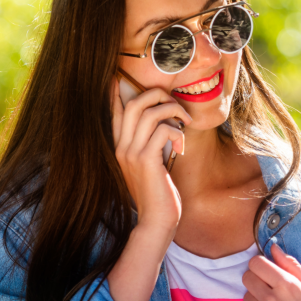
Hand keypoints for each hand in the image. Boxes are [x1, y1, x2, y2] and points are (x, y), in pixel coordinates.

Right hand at [111, 76, 191, 232]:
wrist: (156, 221)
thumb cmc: (158, 191)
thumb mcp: (149, 165)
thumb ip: (150, 144)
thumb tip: (163, 124)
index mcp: (121, 147)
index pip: (116, 113)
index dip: (116, 93)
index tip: (116, 78)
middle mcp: (122, 147)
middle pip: (133, 105)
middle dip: (157, 95)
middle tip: (174, 103)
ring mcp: (131, 154)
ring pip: (150, 113)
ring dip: (173, 111)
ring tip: (184, 123)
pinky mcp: (146, 161)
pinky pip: (162, 130)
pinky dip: (176, 132)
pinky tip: (181, 146)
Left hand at [242, 244, 300, 300]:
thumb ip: (292, 265)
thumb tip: (273, 247)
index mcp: (287, 286)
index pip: (256, 263)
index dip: (261, 265)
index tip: (267, 271)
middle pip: (247, 277)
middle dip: (257, 279)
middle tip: (270, 289)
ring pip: (246, 296)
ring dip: (256, 299)